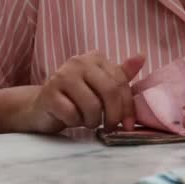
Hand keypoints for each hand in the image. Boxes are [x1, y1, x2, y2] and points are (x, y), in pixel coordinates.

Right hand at [25, 51, 144, 133]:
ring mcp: (62, 75)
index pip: (121, 83)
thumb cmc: (77, 98)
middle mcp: (78, 62)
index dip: (128, 107)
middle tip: (109, 127)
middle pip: (109, 92)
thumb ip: (121, 74)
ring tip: (87, 121)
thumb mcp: (102, 85)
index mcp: (95, 58)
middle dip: (113, 115)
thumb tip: (142, 56)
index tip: (128, 125)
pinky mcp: (48, 93)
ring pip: (92, 105)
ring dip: (93, 121)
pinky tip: (71, 119)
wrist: (42, 107)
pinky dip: (75, 122)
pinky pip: (72, 114)